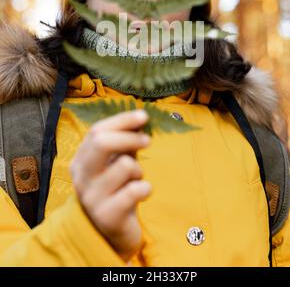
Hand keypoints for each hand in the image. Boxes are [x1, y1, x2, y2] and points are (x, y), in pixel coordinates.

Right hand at [70, 109, 150, 260]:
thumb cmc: (116, 190)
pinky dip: (145, 189)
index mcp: (80, 160)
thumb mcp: (116, 162)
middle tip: (147, 141)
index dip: (122, 120)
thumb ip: (124, 142)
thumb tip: (140, 118)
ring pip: (125, 166)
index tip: (144, 116)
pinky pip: (135, 190)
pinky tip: (140, 195)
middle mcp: (81, 177)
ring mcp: (91, 197)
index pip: (97, 130)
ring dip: (138, 170)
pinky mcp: (107, 215)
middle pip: (101, 142)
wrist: (111, 233)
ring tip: (135, 181)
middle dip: (129, 137)